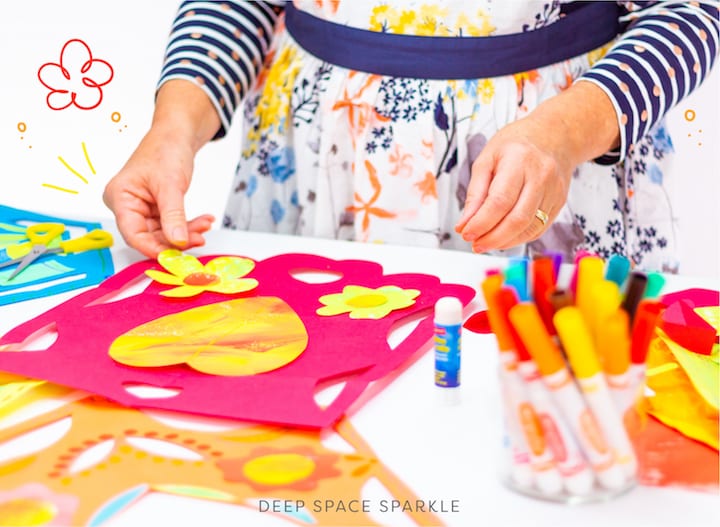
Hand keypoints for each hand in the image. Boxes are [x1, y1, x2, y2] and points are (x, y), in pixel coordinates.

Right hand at [103, 126, 213, 257]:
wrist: (176, 136)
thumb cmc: (165, 150)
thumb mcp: (171, 185)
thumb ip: (174, 216)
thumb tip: (178, 242)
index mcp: (119, 197)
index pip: (133, 234)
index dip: (153, 248)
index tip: (175, 257)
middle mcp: (126, 205)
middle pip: (149, 236)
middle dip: (176, 239)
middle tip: (199, 238)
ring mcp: (140, 208)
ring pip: (163, 233)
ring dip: (186, 232)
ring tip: (205, 225)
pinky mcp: (154, 209)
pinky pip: (170, 225)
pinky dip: (187, 225)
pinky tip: (202, 222)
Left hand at [455, 115, 572, 251]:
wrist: (555, 135)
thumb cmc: (517, 144)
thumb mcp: (487, 158)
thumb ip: (475, 192)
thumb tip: (464, 223)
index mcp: (519, 161)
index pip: (499, 201)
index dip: (481, 223)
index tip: (466, 233)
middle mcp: (541, 176)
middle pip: (517, 219)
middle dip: (492, 238)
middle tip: (475, 244)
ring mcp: (554, 191)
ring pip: (529, 228)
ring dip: (504, 242)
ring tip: (486, 242)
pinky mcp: (560, 203)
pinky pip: (539, 228)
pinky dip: (518, 238)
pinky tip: (504, 238)